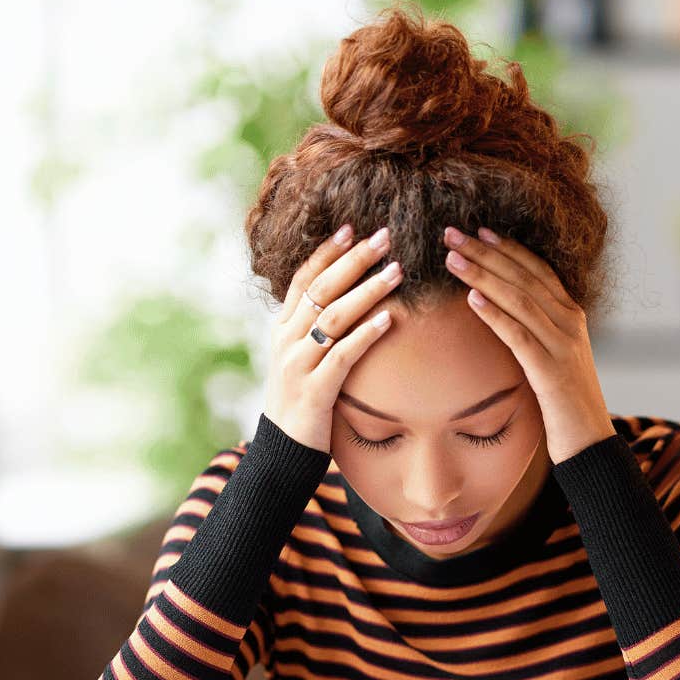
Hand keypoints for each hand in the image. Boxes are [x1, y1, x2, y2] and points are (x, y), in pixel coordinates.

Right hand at [264, 224, 402, 451]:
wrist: (283, 451)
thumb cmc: (303, 401)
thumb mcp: (303, 358)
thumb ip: (318, 329)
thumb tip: (349, 298)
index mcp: (282, 328)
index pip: (303, 279)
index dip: (327, 252)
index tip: (352, 228)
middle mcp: (286, 340)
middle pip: (322, 290)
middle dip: (354, 260)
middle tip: (385, 237)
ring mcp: (297, 364)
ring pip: (333, 317)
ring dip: (368, 291)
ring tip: (397, 271)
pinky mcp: (313, 391)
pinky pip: (342, 356)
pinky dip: (366, 335)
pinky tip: (389, 320)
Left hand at [443, 226, 614, 462]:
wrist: (590, 442)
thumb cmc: (564, 402)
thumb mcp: (552, 357)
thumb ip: (534, 330)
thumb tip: (499, 310)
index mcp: (571, 315)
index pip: (537, 270)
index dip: (508, 248)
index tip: (478, 230)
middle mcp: (570, 323)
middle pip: (524, 277)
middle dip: (486, 253)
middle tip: (451, 233)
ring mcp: (564, 345)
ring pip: (520, 299)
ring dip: (483, 276)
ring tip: (452, 259)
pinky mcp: (552, 372)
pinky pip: (520, 336)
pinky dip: (495, 315)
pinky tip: (471, 300)